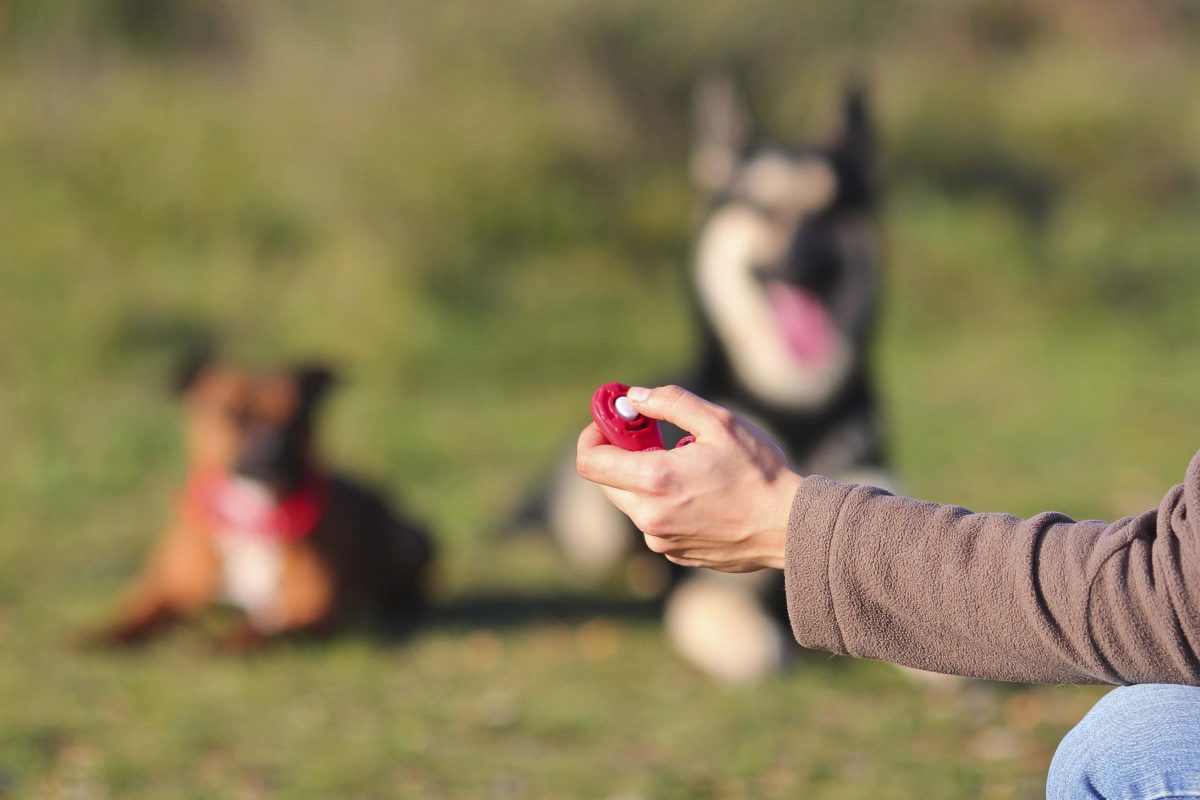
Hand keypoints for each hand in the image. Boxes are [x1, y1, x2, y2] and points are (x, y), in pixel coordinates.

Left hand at [575, 385, 801, 571]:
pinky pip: (655, 521)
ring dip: (646, 479)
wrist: (790, 528)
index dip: (593, 436)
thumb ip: (670, 402)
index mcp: (654, 480)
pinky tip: (703, 494)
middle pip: (607, 482)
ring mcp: (661, 540)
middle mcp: (649, 516)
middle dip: (622, 454)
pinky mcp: (675, 554)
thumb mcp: (719, 422)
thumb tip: (635, 398)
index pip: (590, 462)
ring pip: (633, 501)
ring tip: (691, 466)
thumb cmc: (759, 473)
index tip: (612, 422)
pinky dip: (665, 503)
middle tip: (652, 435)